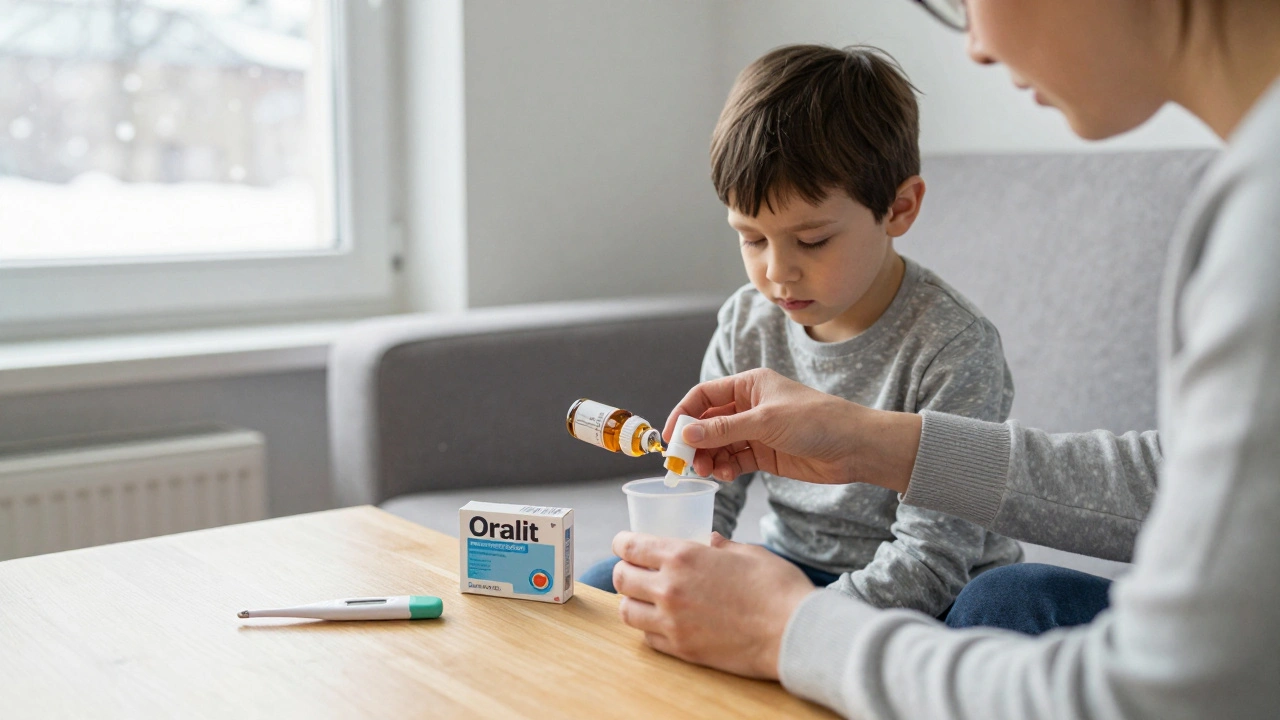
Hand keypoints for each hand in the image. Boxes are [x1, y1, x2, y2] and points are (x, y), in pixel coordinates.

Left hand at [610, 531, 814, 678]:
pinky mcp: (682, 649)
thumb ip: (720, 546)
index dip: (622, 542)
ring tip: (647, 598)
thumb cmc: (777, 588)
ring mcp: (672, 622)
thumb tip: (710, 542)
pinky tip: (665, 621)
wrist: (794, 633)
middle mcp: (669, 588)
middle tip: (635, 570)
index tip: (624, 543)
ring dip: (632, 601)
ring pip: (627, 611)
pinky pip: (648, 638)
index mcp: (682, 556)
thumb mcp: (748, 552)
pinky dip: (650, 628)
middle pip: (620, 578)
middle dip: (624, 570)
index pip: (630, 546)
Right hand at [664, 368, 921, 492]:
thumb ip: (724, 429)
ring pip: (719, 444)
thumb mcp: (765, 422)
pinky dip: (725, 469)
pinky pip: (734, 460)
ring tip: (706, 472)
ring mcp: (756, 431)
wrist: (854, 447)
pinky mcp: (764, 454)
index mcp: (749, 385)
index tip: (669, 438)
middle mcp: (749, 406)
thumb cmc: (816, 421)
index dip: (683, 414)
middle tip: (684, 463)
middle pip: (708, 422)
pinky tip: (724, 477)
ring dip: (708, 458)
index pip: (704, 396)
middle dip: (694, 442)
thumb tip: (685, 434)